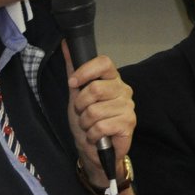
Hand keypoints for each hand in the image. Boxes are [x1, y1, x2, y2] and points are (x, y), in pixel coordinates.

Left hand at [62, 46, 135, 184]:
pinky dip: (92, 134)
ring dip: (85, 123)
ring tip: (90, 126)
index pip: (104, 62)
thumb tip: (66, 44)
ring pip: (95, 110)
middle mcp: (123, 89)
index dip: (86, 71)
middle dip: (81, 105)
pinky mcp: (129, 123)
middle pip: (95, 88)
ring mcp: (128, 106)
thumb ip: (73, 70)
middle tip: (83, 113)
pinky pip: (101, 126)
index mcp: (112, 79)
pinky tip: (97, 136)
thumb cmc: (87, 121)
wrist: (94, 149)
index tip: (73, 84)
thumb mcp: (76, 94)